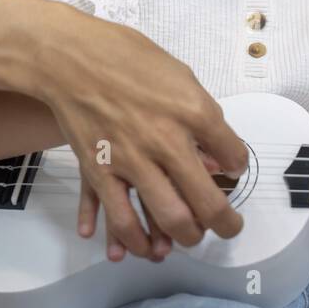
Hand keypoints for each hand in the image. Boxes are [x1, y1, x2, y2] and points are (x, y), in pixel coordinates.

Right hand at [32, 4, 247, 259]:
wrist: (70, 57)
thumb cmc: (130, 58)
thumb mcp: (180, 77)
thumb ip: (202, 117)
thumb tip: (217, 155)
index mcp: (192, 113)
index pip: (233, 156)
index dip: (238, 167)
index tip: (233, 170)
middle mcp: (164, 142)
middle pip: (202, 203)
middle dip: (221, 224)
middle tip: (225, 227)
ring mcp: (130, 160)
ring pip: (162, 219)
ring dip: (178, 239)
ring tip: (184, 242)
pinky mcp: (97, 170)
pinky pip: (113, 214)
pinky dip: (122, 237)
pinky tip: (129, 249)